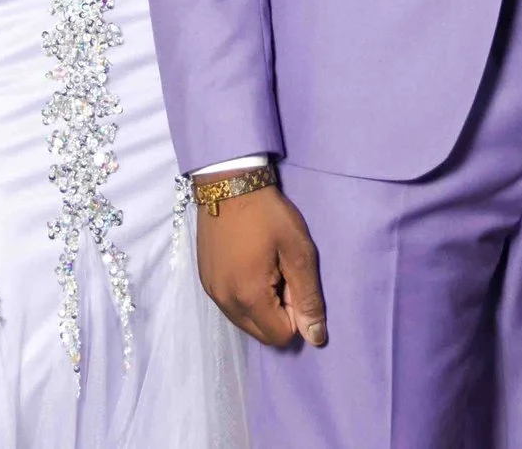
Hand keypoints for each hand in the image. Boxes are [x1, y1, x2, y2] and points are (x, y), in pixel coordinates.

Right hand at [194, 181, 327, 347]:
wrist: (228, 183)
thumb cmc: (268, 214)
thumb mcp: (298, 251)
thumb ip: (308, 297)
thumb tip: (316, 338)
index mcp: (249, 296)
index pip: (281, 336)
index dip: (295, 313)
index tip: (292, 278)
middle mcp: (225, 301)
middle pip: (262, 334)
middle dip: (278, 314)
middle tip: (281, 274)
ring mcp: (211, 291)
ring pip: (245, 322)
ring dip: (261, 307)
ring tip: (265, 268)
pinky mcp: (205, 281)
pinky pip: (230, 306)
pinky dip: (244, 297)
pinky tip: (248, 265)